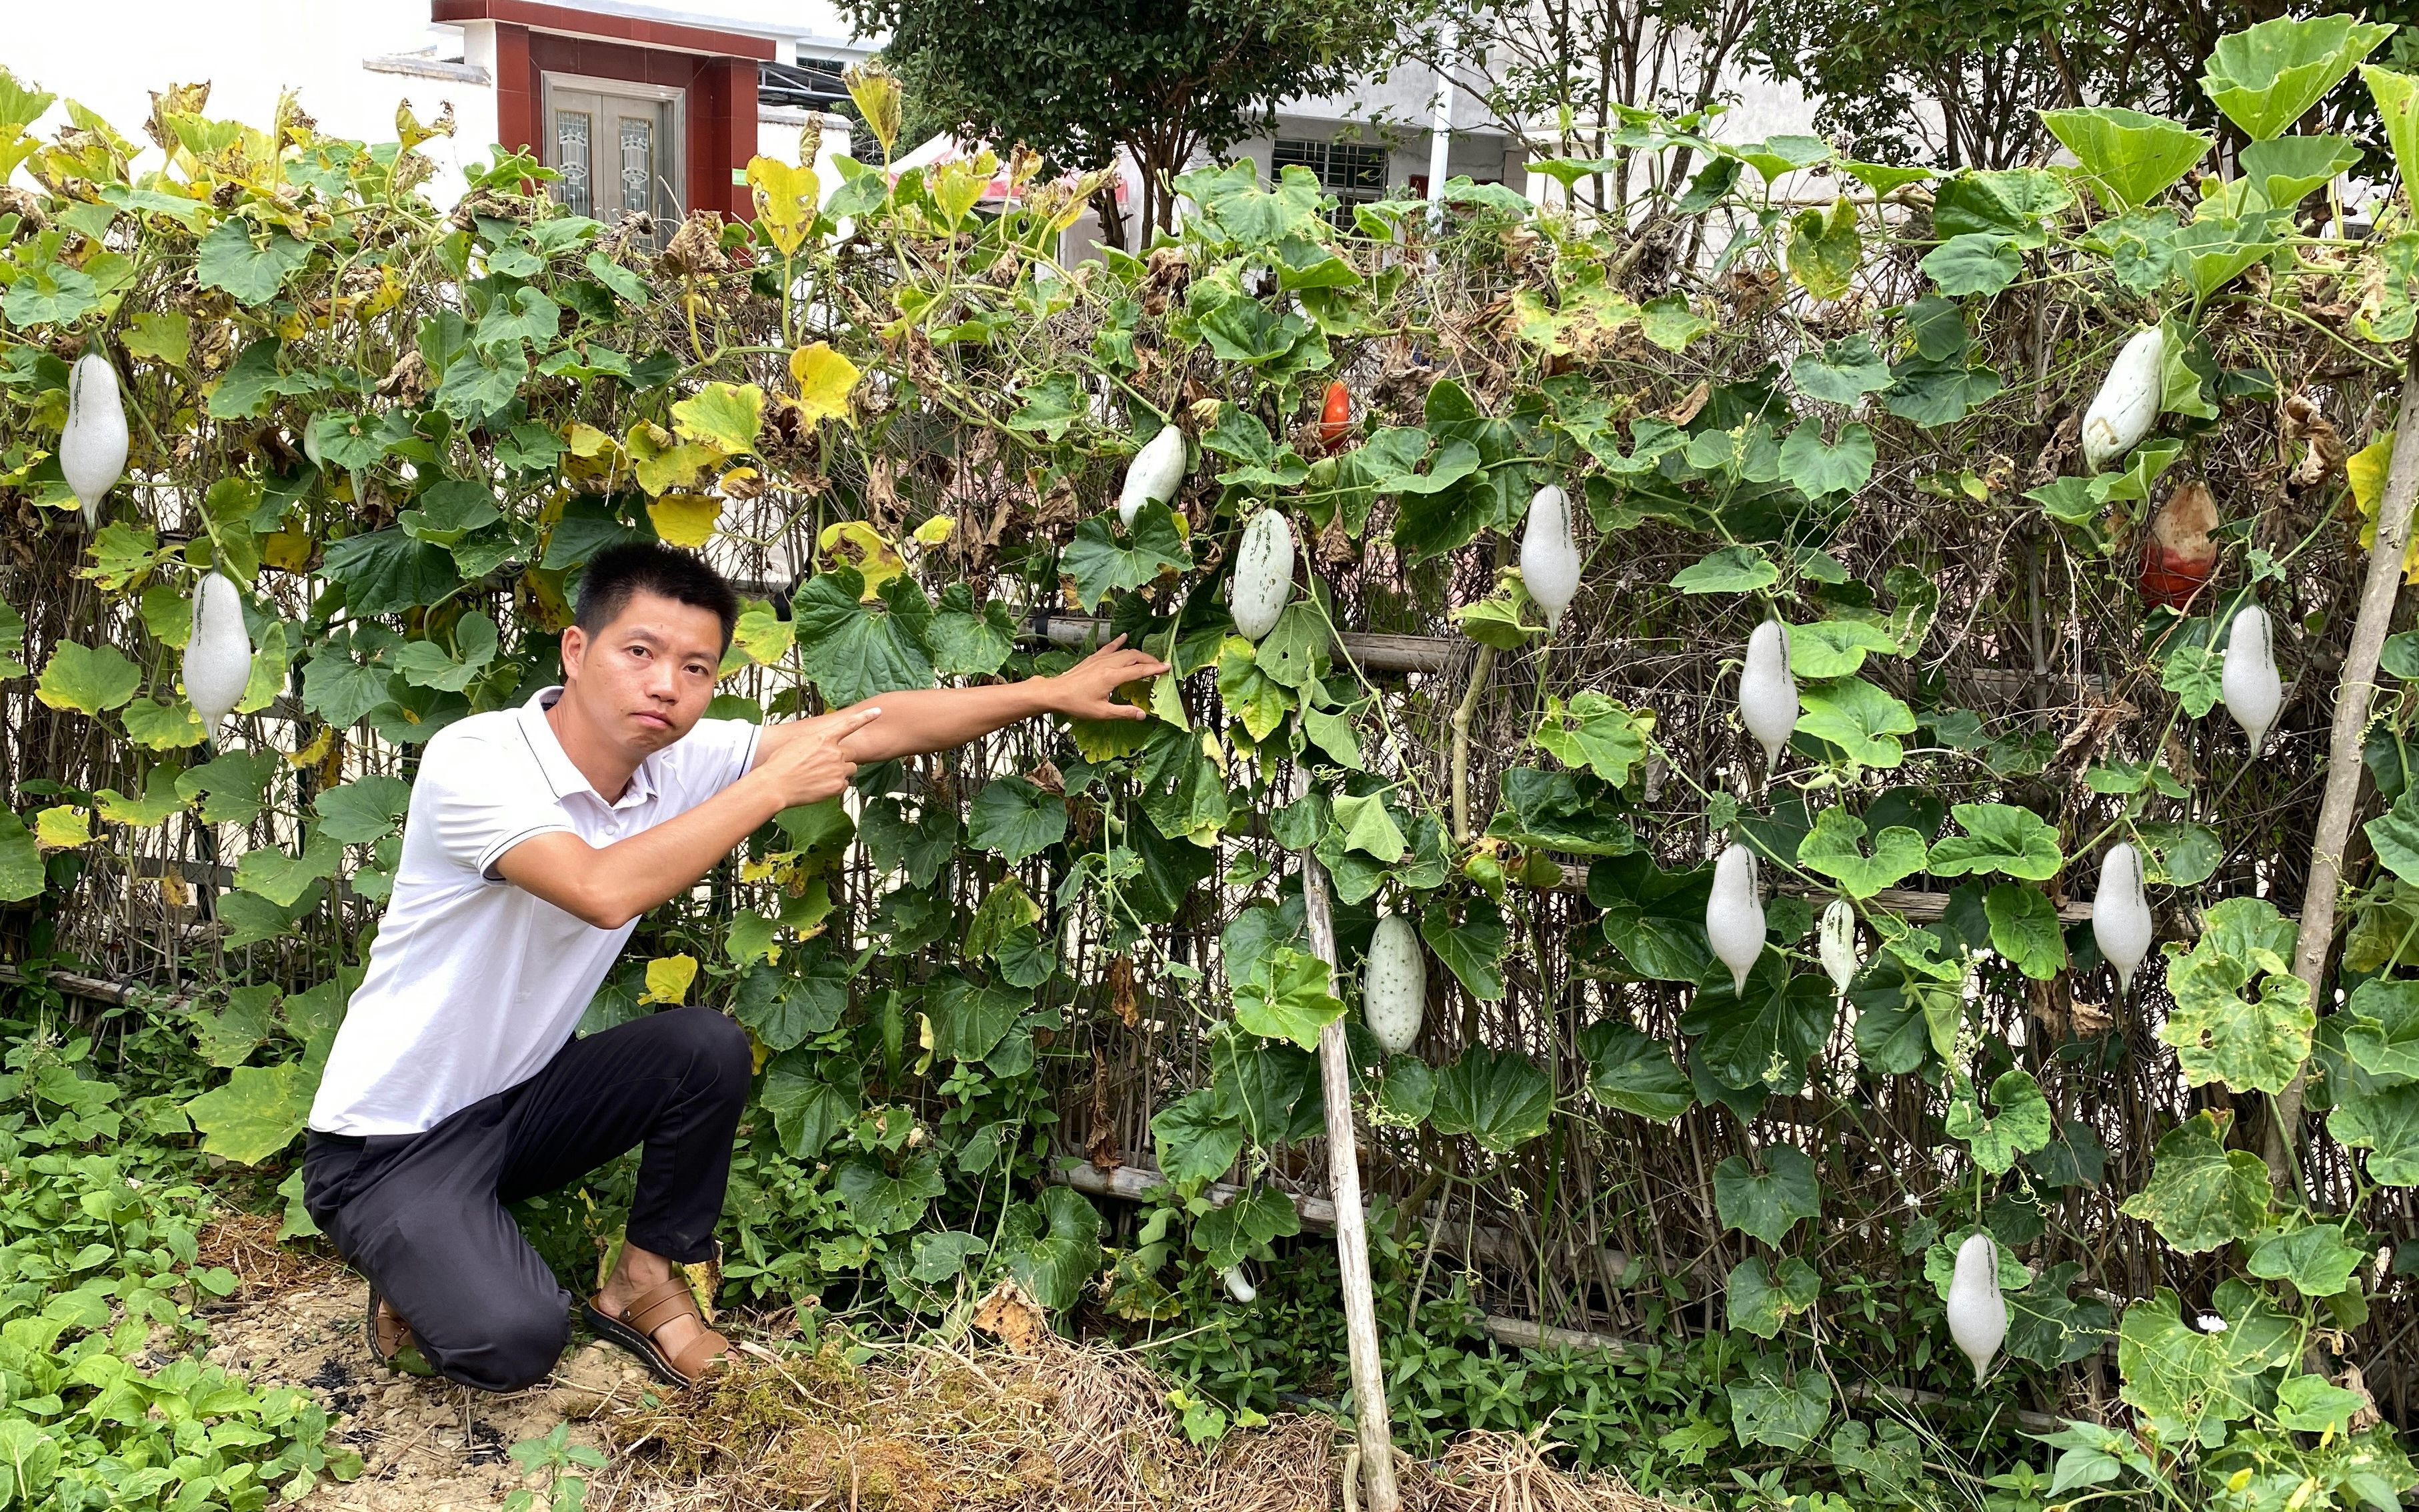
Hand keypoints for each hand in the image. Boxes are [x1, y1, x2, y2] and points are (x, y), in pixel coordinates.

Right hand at [756, 705, 883, 806]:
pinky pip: (844, 784)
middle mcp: (834, 752)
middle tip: (824, 765)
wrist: (775, 785)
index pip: (850, 724)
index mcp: (824, 738)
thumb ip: (815, 740)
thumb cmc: (780, 764)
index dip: (865, 717)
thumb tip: (822, 742)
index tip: (878, 711)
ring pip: (850, 769)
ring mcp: (837, 770)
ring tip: (820, 776)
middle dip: (841, 758)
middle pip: (850, 753)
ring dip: (840, 771)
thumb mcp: (796, 743)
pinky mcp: (837, 786)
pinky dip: (835, 786)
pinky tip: (819, 786)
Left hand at [1045, 635, 1169, 720]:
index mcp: (1111, 677)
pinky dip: (1119, 642)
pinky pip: (1109, 647)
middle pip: (1134, 657)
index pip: (1139, 671)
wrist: (1054, 693)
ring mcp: (1099, 659)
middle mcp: (1107, 664)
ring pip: (1124, 651)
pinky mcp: (1092, 659)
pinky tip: (1124, 637)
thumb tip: (1142, 715)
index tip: (1167, 668)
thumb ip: (1124, 712)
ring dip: (1138, 653)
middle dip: (1150, 660)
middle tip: (1160, 666)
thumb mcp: (1101, 713)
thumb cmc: (1076, 704)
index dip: (1155, 669)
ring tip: (1148, 658)